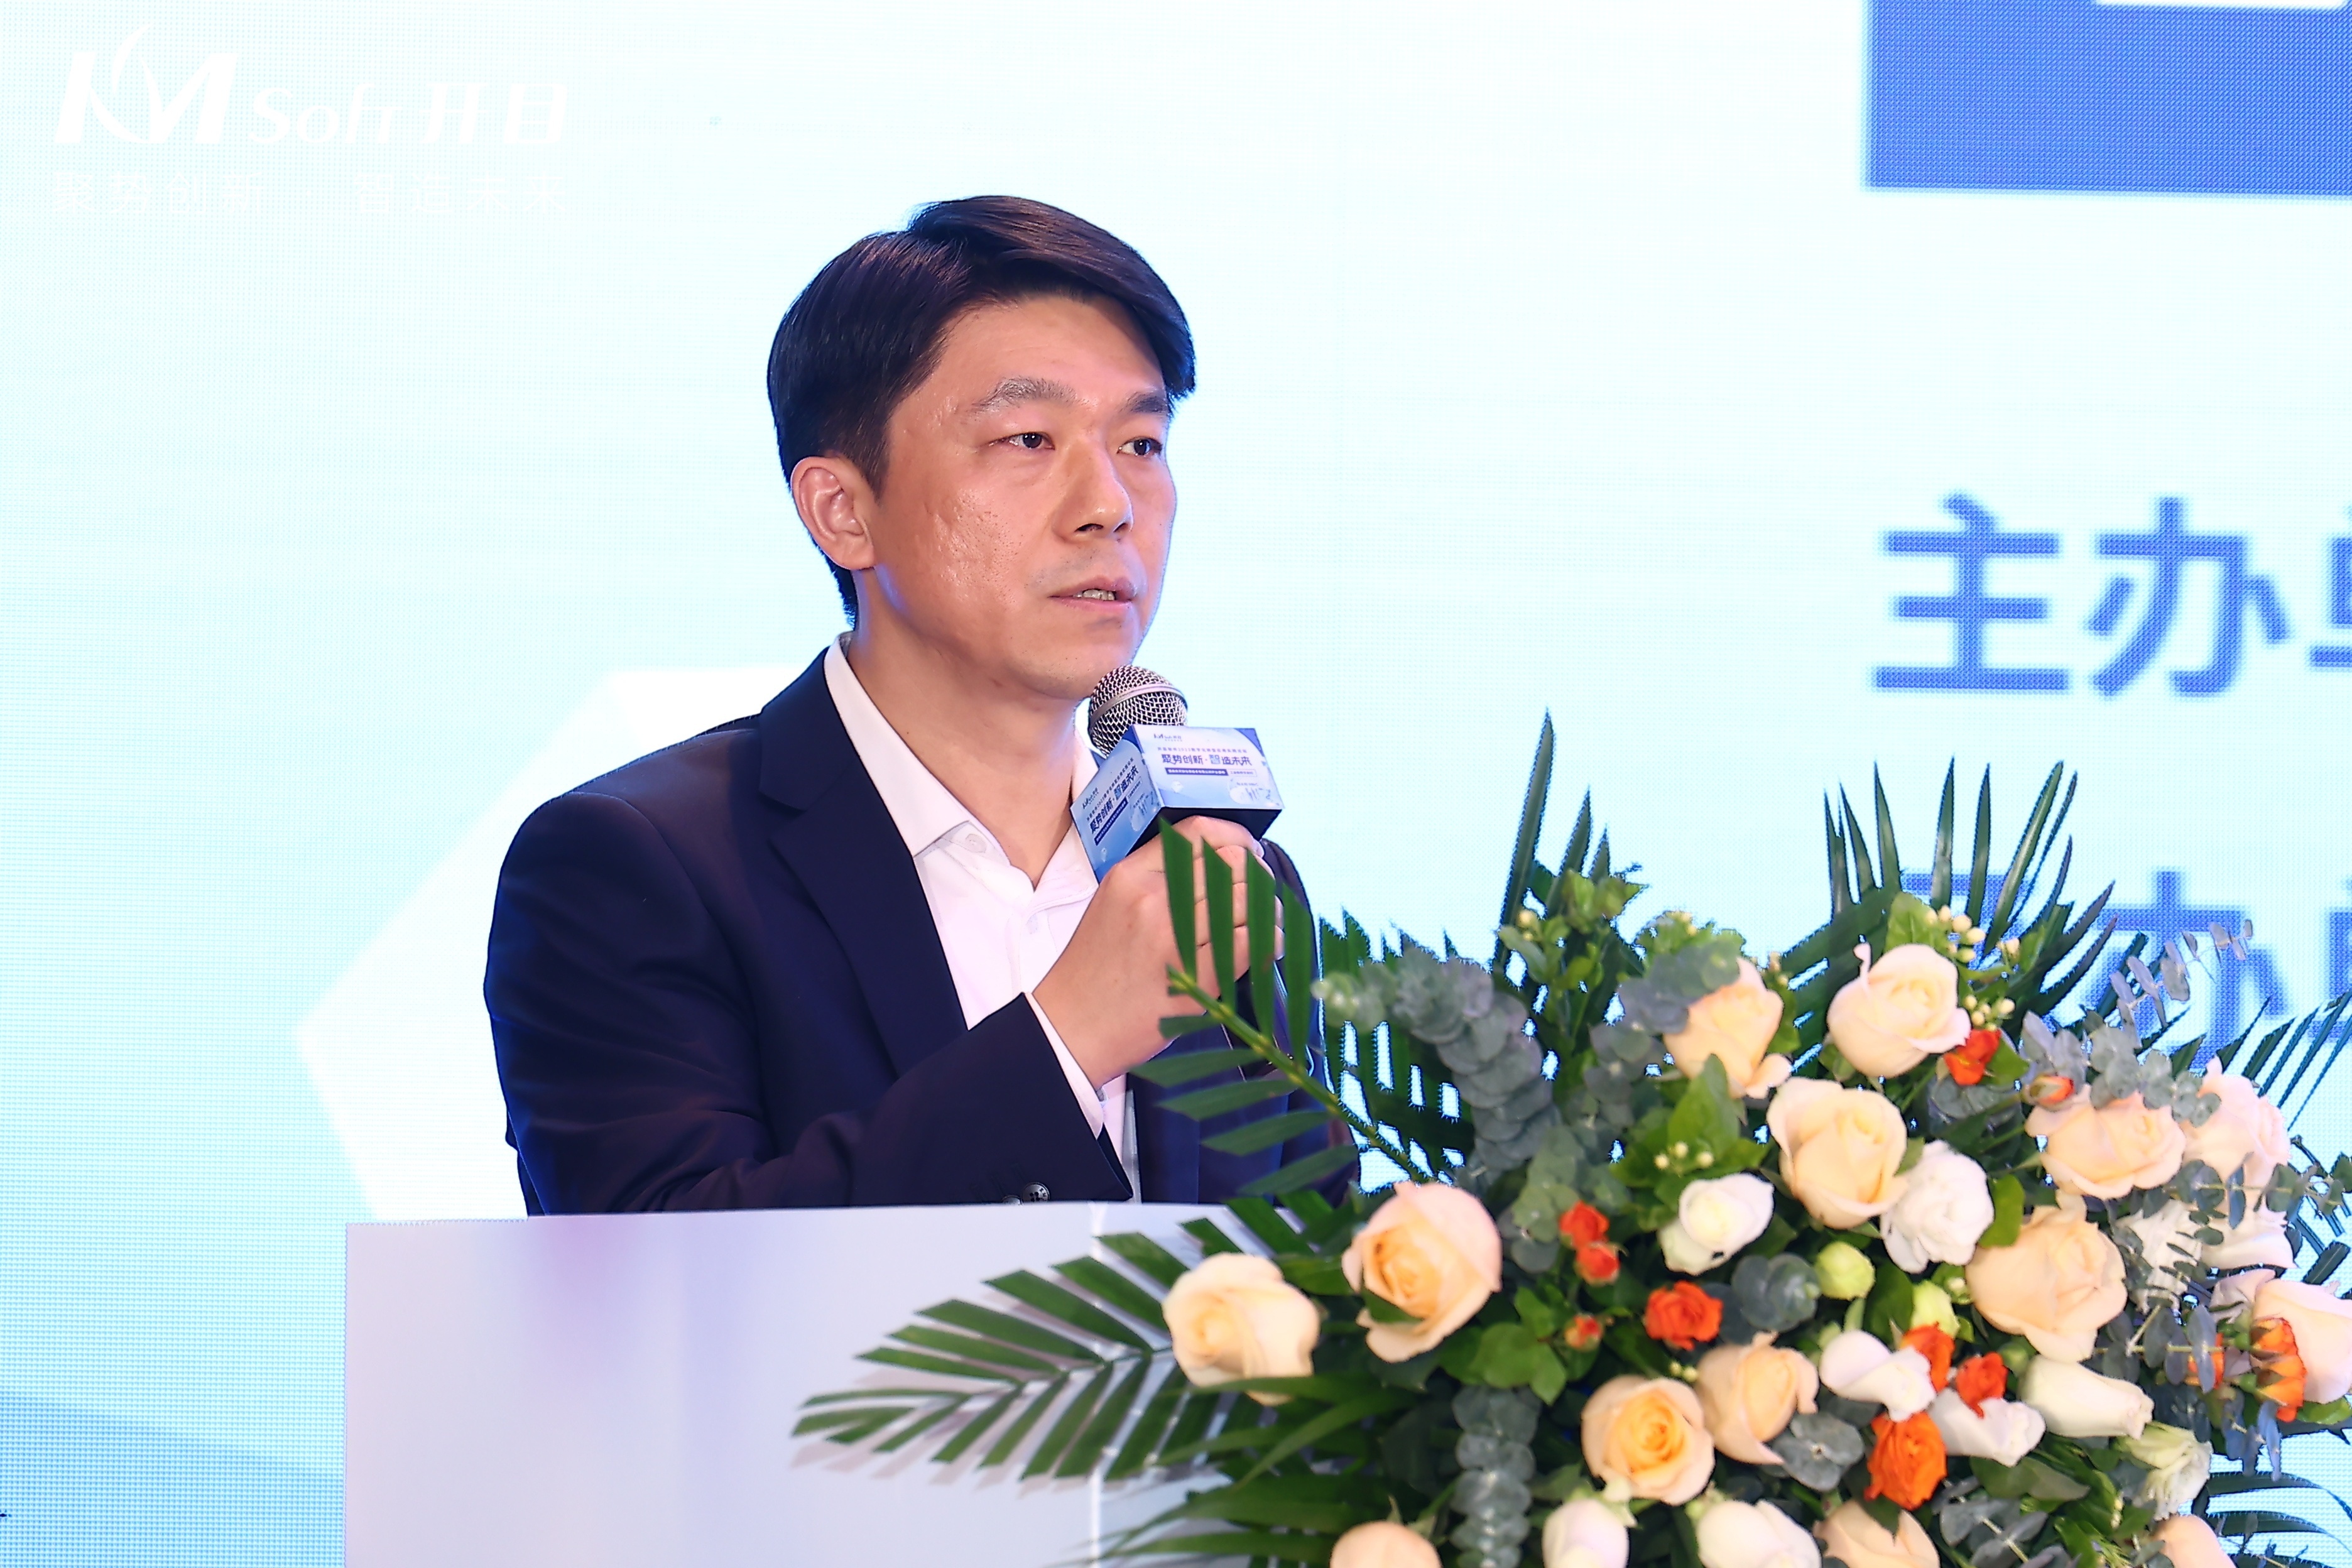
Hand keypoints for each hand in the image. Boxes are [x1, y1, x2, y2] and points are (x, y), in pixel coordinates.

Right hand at [1032, 816, 1263, 1088]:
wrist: (1072, 1026)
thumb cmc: (1094, 971)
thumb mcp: (1112, 905)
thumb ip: (1156, 881)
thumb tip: (1216, 865)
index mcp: (1130, 876)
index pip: (1196, 832)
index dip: (1234, 837)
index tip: (1247, 852)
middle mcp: (1152, 899)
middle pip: (1231, 862)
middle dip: (1256, 875)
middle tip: (1258, 894)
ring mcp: (1173, 938)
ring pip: (1248, 899)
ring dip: (1267, 909)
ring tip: (1262, 923)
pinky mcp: (1194, 978)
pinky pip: (1252, 940)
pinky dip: (1269, 939)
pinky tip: (1262, 947)